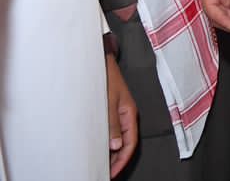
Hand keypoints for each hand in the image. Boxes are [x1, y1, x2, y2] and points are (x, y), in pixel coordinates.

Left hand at [106, 54, 137, 175]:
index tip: (112, 173)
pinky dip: (106, 142)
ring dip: (111, 153)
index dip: (122, 160)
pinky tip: (98, 148)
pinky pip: (112, 131)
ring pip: (118, 138)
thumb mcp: (109, 102)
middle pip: (125, 143)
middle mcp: (126, 115)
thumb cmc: (106, 77)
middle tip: (106, 173)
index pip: (130, 143)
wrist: (100, 61)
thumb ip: (113, 124)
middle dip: (117, 160)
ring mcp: (118, 113)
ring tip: (102, 165)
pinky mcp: (110, 111)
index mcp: (130, 114)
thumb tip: (116, 146)